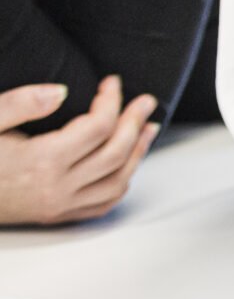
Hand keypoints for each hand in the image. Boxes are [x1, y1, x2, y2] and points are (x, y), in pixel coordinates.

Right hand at [0, 76, 161, 225]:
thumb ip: (20, 104)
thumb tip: (60, 91)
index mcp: (41, 161)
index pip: (97, 127)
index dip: (112, 101)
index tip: (113, 82)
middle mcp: (56, 187)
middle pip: (115, 152)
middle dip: (135, 122)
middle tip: (146, 101)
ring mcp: (58, 205)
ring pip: (117, 181)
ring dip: (137, 152)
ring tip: (147, 128)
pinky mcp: (56, 216)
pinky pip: (103, 204)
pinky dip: (122, 181)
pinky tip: (127, 164)